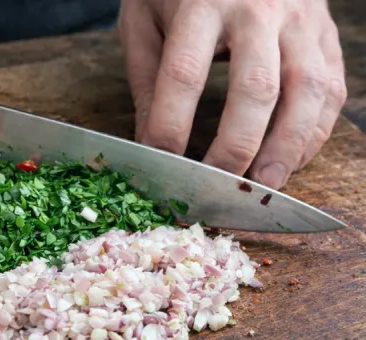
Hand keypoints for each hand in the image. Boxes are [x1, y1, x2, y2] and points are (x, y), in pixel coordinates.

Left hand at [119, 0, 346, 188]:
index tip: (160, 161)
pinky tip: (291, 160)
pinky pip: (330, 89)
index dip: (170, 124)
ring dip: (286, 147)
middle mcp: (259, 8)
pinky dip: (314, 132)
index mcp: (202, 3)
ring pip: (306, 91)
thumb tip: (149, 144)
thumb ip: (147, 78)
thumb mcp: (145, 20)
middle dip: (236, 146)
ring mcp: (301, 20)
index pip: (184, 74)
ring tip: (264, 185)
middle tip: (218, 185)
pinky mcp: (326, 33)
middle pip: (255, 88)